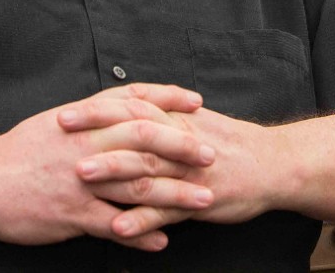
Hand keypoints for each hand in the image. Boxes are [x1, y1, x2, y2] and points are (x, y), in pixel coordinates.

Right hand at [0, 84, 215, 251]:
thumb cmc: (18, 154)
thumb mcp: (54, 122)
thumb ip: (91, 115)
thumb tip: (122, 104)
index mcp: (82, 120)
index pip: (133, 101)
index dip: (167, 100)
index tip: (196, 103)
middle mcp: (85, 145)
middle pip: (144, 140)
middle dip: (182, 146)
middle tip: (211, 154)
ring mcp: (81, 181)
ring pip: (137, 184)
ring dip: (175, 194)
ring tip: (204, 200)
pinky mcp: (72, 214)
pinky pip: (114, 225)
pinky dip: (141, 233)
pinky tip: (163, 239)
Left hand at [66, 105, 287, 238]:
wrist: (275, 165)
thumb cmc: (231, 143)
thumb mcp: (197, 122)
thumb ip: (163, 116)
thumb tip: (126, 109)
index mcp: (177, 119)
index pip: (131, 107)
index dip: (96, 109)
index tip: (63, 112)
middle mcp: (180, 140)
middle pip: (132, 131)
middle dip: (95, 132)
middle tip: (59, 134)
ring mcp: (189, 171)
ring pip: (147, 168)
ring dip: (113, 172)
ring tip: (79, 177)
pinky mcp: (200, 200)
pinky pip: (168, 210)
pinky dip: (143, 219)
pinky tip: (118, 228)